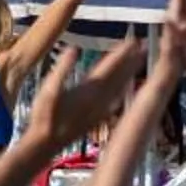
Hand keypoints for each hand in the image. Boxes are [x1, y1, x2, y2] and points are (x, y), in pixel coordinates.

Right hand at [28, 38, 145, 150]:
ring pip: (120, 87)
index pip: (110, 67)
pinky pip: (116, 98)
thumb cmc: (43, 116)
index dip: (121, 53)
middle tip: (143, 45)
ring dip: (129, 72)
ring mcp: (100, 109)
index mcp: (89, 90)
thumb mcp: (47, 90)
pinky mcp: (98, 117)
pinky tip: (125, 86)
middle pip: (120, 75)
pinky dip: (123, 88)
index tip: (133, 40)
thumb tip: (74, 49)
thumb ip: (62, 69)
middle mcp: (100, 100)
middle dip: (131, 60)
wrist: (45, 145)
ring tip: (139, 60)